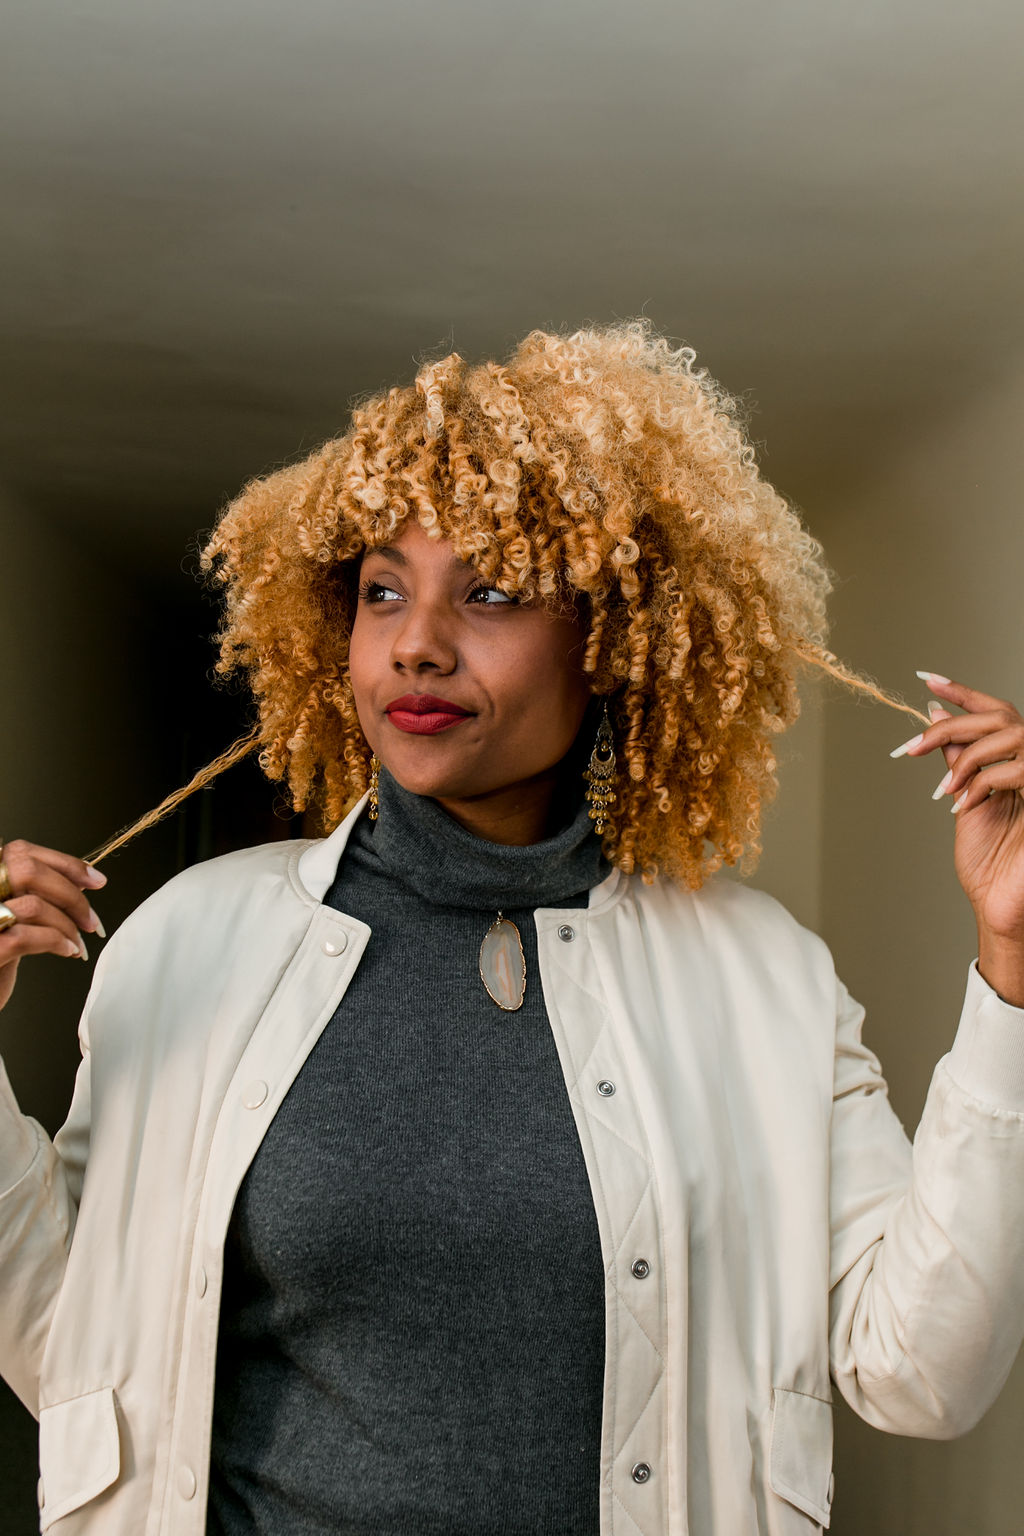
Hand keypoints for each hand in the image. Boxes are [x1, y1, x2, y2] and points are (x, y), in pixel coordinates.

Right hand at [0, 840, 106, 1011]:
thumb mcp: (14, 916)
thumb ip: (38, 892)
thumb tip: (85, 878)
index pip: (22, 852)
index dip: (65, 863)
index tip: (95, 880)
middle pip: (28, 870)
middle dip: (70, 895)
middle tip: (90, 920)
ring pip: (32, 905)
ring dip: (67, 926)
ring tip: (77, 943)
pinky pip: (26, 938)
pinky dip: (56, 943)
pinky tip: (67, 951)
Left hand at [890, 675, 1023, 1003]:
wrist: (1001, 907)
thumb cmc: (988, 863)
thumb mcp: (965, 800)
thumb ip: (958, 759)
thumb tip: (937, 716)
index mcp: (1014, 763)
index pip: (996, 711)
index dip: (963, 691)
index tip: (926, 678)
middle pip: (1000, 715)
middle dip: (953, 725)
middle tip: (913, 747)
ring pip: (1011, 735)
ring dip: (967, 757)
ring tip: (945, 791)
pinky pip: (1016, 769)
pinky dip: (981, 781)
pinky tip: (962, 806)